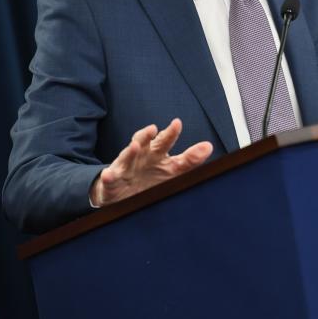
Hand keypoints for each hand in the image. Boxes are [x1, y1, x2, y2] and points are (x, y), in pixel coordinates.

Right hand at [89, 118, 212, 206]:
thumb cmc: (151, 177)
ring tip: (135, 146)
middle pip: (144, 143)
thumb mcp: (173, 169)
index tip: (177, 123)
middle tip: (153, 129)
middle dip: (146, 136)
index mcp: (156, 153)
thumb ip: (190, 159)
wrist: (124, 195)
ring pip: (126, 157)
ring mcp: (125, 168)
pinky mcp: (112, 182)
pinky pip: (110, 178)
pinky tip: (109, 174)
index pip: (164, 141)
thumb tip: (208, 146)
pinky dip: (109, 176)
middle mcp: (141, 157)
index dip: (170, 133)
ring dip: (130, 151)